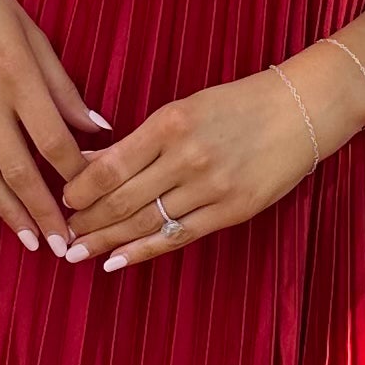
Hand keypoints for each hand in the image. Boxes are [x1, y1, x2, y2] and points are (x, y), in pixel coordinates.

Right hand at [0, 0, 110, 251]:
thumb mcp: (32, 33)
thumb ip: (62, 85)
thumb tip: (98, 127)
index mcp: (17, 73)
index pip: (54, 140)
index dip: (77, 175)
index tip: (94, 197)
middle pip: (20, 168)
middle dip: (47, 212)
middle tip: (67, 245)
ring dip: (8, 214)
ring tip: (31, 242)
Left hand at [57, 65, 334, 273]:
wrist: (300, 110)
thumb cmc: (238, 104)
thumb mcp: (185, 108)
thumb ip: (139, 139)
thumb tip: (90, 162)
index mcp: (170, 123)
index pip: (110, 166)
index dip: (80, 189)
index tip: (63, 200)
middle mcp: (187, 157)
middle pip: (122, 199)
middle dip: (87, 221)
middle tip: (64, 234)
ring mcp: (210, 188)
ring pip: (146, 222)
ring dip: (107, 240)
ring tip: (79, 252)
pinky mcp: (231, 211)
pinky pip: (177, 237)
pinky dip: (143, 251)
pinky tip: (116, 261)